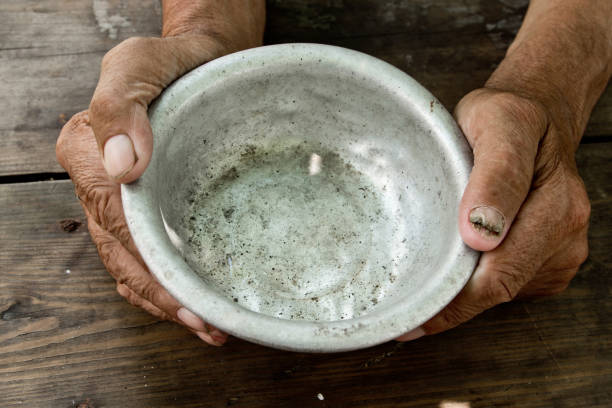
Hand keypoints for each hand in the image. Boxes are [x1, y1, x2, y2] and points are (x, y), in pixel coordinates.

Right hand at [57, 0, 264, 345]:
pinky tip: (192, 301)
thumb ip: (122, 107)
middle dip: (163, 297)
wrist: (199, 62)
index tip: (186, 297)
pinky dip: (166, 284)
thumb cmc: (171, 62)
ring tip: (207, 326)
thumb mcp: (139, 64)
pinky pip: (146, 254)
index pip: (116, 223)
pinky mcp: (148, 206)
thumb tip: (123, 168)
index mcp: (87, 154)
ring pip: (133, 264)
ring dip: (166, 301)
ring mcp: (123, 201)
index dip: (149, 267)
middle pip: (124, 254)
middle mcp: (99, 185)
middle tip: (207, 326)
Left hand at [399, 89, 589, 339]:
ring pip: (505, 291)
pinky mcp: (552, 257)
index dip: (454, 305)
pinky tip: (455, 264)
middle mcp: (566, 234)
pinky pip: (512, 283)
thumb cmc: (508, 117)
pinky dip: (478, 279)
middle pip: (501, 291)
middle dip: (451, 306)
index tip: (413, 318)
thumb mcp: (498, 122)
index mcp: (555, 204)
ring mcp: (562, 249)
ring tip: (425, 281)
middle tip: (406, 313)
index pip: (500, 276)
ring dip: (464, 292)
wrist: (535, 116)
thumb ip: (496, 174)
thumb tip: (483, 234)